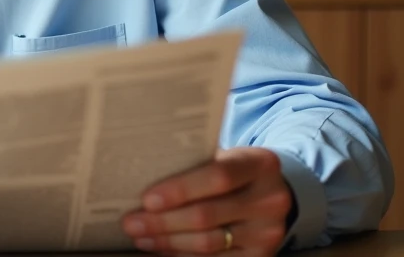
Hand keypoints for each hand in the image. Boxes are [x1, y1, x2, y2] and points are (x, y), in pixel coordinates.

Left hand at [120, 147, 291, 255]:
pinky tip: (163, 248)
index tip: (147, 199)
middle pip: (207, 215)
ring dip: (168, 241)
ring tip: (141, 235)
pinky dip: (184, 255)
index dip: (180, 190)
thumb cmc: (235, 170)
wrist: (273, 193)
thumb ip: (195, 163)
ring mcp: (268, 232)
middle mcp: (270, 199)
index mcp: (261, 164)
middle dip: (163, 221)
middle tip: (131, 222)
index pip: (218, 176)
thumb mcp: (226, 156)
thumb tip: (142, 175)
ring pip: (208, 242)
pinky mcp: (261, 256)